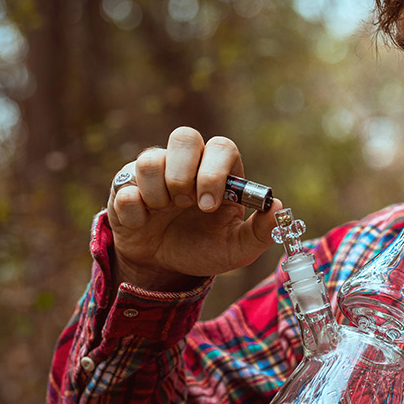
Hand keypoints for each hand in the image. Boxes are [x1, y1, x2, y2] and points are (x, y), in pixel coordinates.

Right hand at [107, 126, 281, 289]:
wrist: (164, 268)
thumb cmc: (204, 248)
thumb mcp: (237, 248)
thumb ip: (260, 232)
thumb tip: (279, 208)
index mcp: (218, 171)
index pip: (221, 147)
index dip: (214, 172)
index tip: (209, 205)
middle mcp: (186, 163)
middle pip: (184, 136)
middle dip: (184, 174)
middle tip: (185, 204)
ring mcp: (154, 172)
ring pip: (150, 159)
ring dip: (158, 194)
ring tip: (165, 214)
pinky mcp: (125, 187)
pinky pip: (124, 189)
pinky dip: (135, 213)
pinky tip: (144, 223)